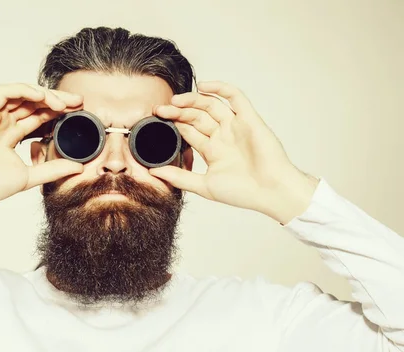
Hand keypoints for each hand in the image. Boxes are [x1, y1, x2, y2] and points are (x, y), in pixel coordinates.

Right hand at [0, 83, 83, 225]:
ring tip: (61, 103)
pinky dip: (23, 90)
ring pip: (20, 94)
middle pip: (32, 103)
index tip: (77, 112)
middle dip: (56, 100)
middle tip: (77, 102)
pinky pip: (4, 93)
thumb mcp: (30, 176)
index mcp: (10, 135)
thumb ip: (53, 169)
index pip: (37, 116)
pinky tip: (41, 96)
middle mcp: (1, 123)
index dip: (57, 112)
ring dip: (42, 94)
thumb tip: (79, 167)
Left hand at [151, 81, 318, 223]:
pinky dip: (220, 88)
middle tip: (160, 110)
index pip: (189, 132)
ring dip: (192, 100)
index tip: (156, 121)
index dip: (173, 125)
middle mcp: (223, 136)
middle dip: (177, 112)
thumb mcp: (204, 186)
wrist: (271, 192)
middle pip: (196, 117)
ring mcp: (235, 126)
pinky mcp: (249, 119)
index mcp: (213, 151)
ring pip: (211, 106)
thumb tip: (153, 172)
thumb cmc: (243, 192)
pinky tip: (203, 86)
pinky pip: (235, 97)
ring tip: (175, 100)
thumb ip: (179, 177)